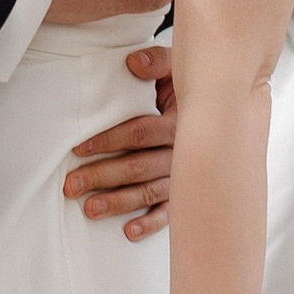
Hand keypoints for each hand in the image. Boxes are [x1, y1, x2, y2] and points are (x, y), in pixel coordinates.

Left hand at [64, 44, 175, 237]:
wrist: (222, 103)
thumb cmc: (187, 85)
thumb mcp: (176, 66)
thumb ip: (156, 61)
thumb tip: (133, 62)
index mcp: (180, 121)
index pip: (139, 133)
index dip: (109, 140)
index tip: (79, 149)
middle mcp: (184, 152)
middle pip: (138, 166)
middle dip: (102, 176)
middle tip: (72, 186)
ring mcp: (186, 175)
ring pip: (149, 191)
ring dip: (119, 202)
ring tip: (90, 209)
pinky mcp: (188, 192)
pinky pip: (170, 212)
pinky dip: (151, 223)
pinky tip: (129, 231)